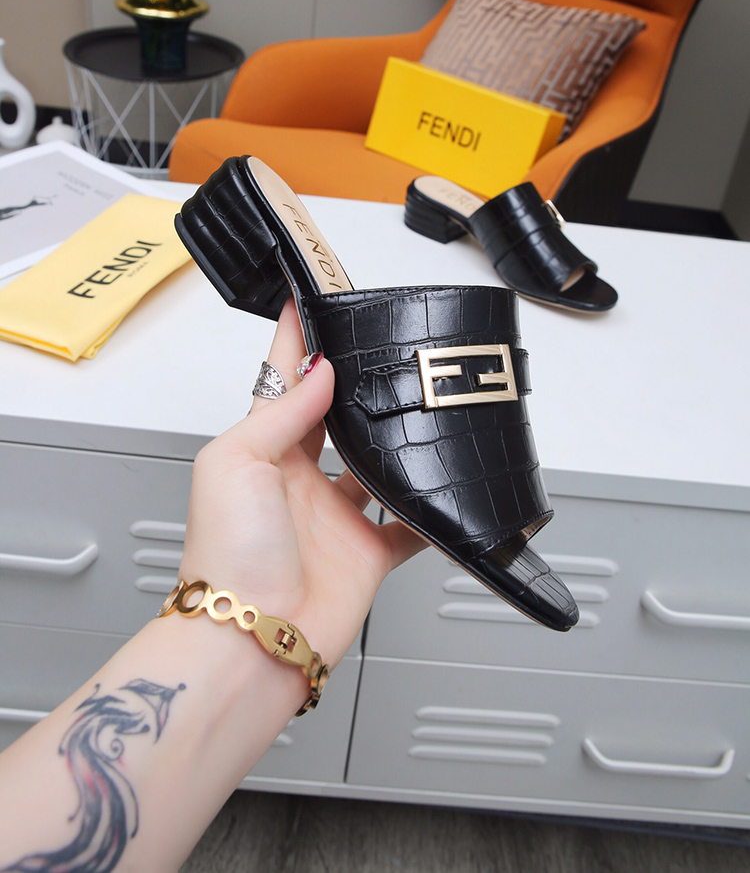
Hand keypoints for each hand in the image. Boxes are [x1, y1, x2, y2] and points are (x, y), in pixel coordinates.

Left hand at [180, 299, 426, 665]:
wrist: (251, 639)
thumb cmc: (225, 556)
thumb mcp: (237, 462)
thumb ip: (282, 412)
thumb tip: (319, 369)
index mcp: (262, 451)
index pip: (284, 381)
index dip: (299, 342)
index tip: (314, 299)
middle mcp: (300, 480)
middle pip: (336, 418)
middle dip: (358, 386)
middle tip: (385, 350)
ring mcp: (336, 517)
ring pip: (377, 465)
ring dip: (397, 441)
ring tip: (422, 407)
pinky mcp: (368, 555)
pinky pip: (409, 524)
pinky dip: (430, 510)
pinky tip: (446, 488)